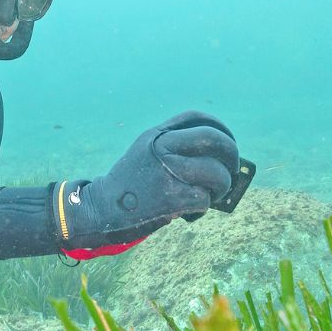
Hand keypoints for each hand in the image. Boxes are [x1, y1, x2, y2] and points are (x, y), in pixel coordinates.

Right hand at [54, 110, 238, 250]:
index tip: (228, 142)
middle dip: (231, 156)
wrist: (100, 210)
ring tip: (211, 195)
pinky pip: (205, 199)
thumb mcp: (146, 154)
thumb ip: (174, 149)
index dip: (221, 129)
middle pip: (214, 141)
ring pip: (216, 173)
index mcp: (157, 135)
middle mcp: (163, 148)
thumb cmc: (129, 188)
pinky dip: (202, 208)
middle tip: (230, 170)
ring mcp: (168, 171)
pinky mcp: (172, 197)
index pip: (198, 118)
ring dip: (221, 187)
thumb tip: (219, 161)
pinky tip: (190, 211)